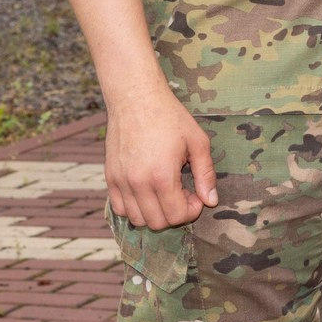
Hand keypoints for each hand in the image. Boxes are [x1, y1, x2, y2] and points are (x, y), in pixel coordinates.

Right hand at [105, 82, 217, 228]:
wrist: (136, 98)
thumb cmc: (170, 117)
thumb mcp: (198, 141)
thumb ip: (206, 174)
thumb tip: (211, 201)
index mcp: (161, 176)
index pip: (177, 216)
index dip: (192, 210)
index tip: (196, 195)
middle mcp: (137, 183)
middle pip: (157, 223)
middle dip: (175, 214)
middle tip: (183, 193)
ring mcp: (120, 182)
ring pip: (137, 219)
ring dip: (155, 213)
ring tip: (165, 191)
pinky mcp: (109, 177)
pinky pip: (119, 209)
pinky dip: (135, 208)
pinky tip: (147, 190)